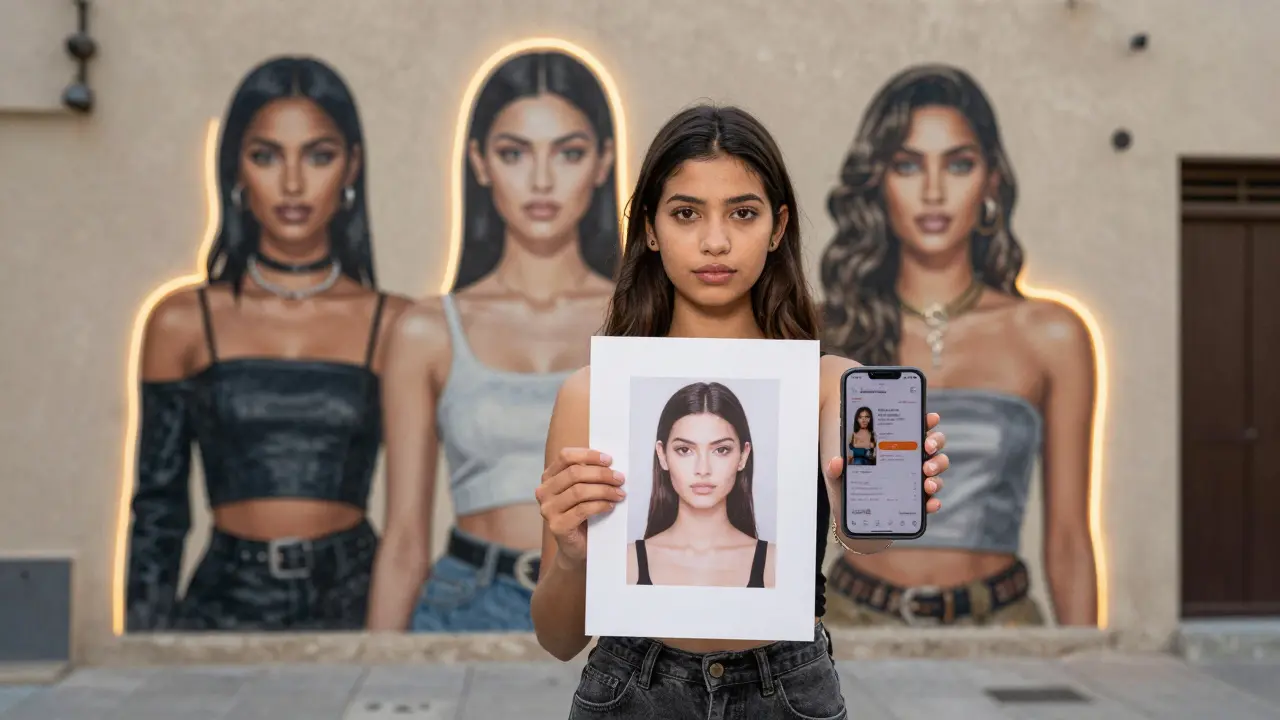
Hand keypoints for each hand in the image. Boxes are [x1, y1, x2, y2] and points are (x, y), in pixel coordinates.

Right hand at [535, 447, 625, 567]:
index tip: (609, 460)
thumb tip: (610, 462)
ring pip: (579, 491)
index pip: (565, 456)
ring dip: (604, 490)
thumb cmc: (583, 514)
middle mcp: (544, 492)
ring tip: (619, 493)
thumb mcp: (583, 490)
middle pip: (574, 473)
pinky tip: (611, 506)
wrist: (577, 547)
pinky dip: (600, 505)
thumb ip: (588, 475)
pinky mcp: (557, 526)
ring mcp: (548, 510)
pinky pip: (582, 509)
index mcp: (549, 477)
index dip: (588, 455)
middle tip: (620, 479)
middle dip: (601, 474)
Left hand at [822, 411, 948, 513]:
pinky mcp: (919, 501)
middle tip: (927, 448)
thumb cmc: (850, 491)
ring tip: (926, 478)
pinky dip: (934, 500)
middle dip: (935, 442)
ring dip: (936, 469)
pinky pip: (933, 499)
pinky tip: (930, 503)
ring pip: (938, 468)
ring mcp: (918, 480)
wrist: (856, 522)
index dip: (926, 420)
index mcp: (893, 446)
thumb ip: (835, 470)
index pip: (914, 427)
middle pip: (933, 444)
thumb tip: (837, 462)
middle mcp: (910, 459)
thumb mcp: (839, 479)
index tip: (930, 418)